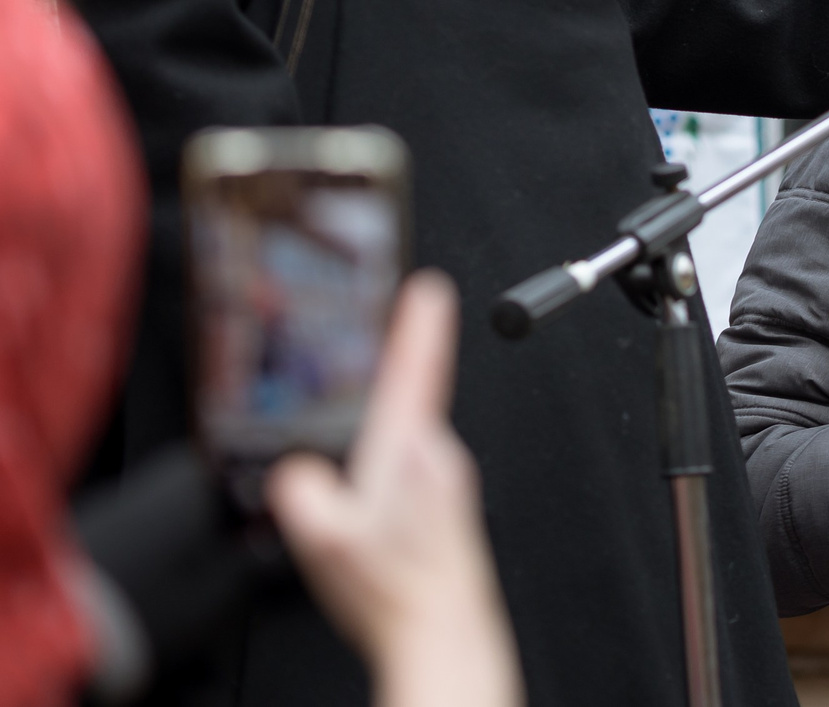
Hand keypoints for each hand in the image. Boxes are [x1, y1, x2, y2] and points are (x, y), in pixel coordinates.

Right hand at [267, 272, 522, 706]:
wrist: (442, 631)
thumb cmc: (395, 590)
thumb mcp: (325, 540)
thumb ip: (301, 495)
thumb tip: (293, 473)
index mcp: (408, 449)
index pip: (418, 367)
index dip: (421, 323)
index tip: (430, 287)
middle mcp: (437, 456)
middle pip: (410, 400)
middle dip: (384, 390)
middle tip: (362, 399)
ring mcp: (446, 480)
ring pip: (406, 442)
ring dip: (381, 444)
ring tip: (354, 491)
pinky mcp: (447, 505)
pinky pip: (413, 472)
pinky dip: (390, 477)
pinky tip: (372, 519)